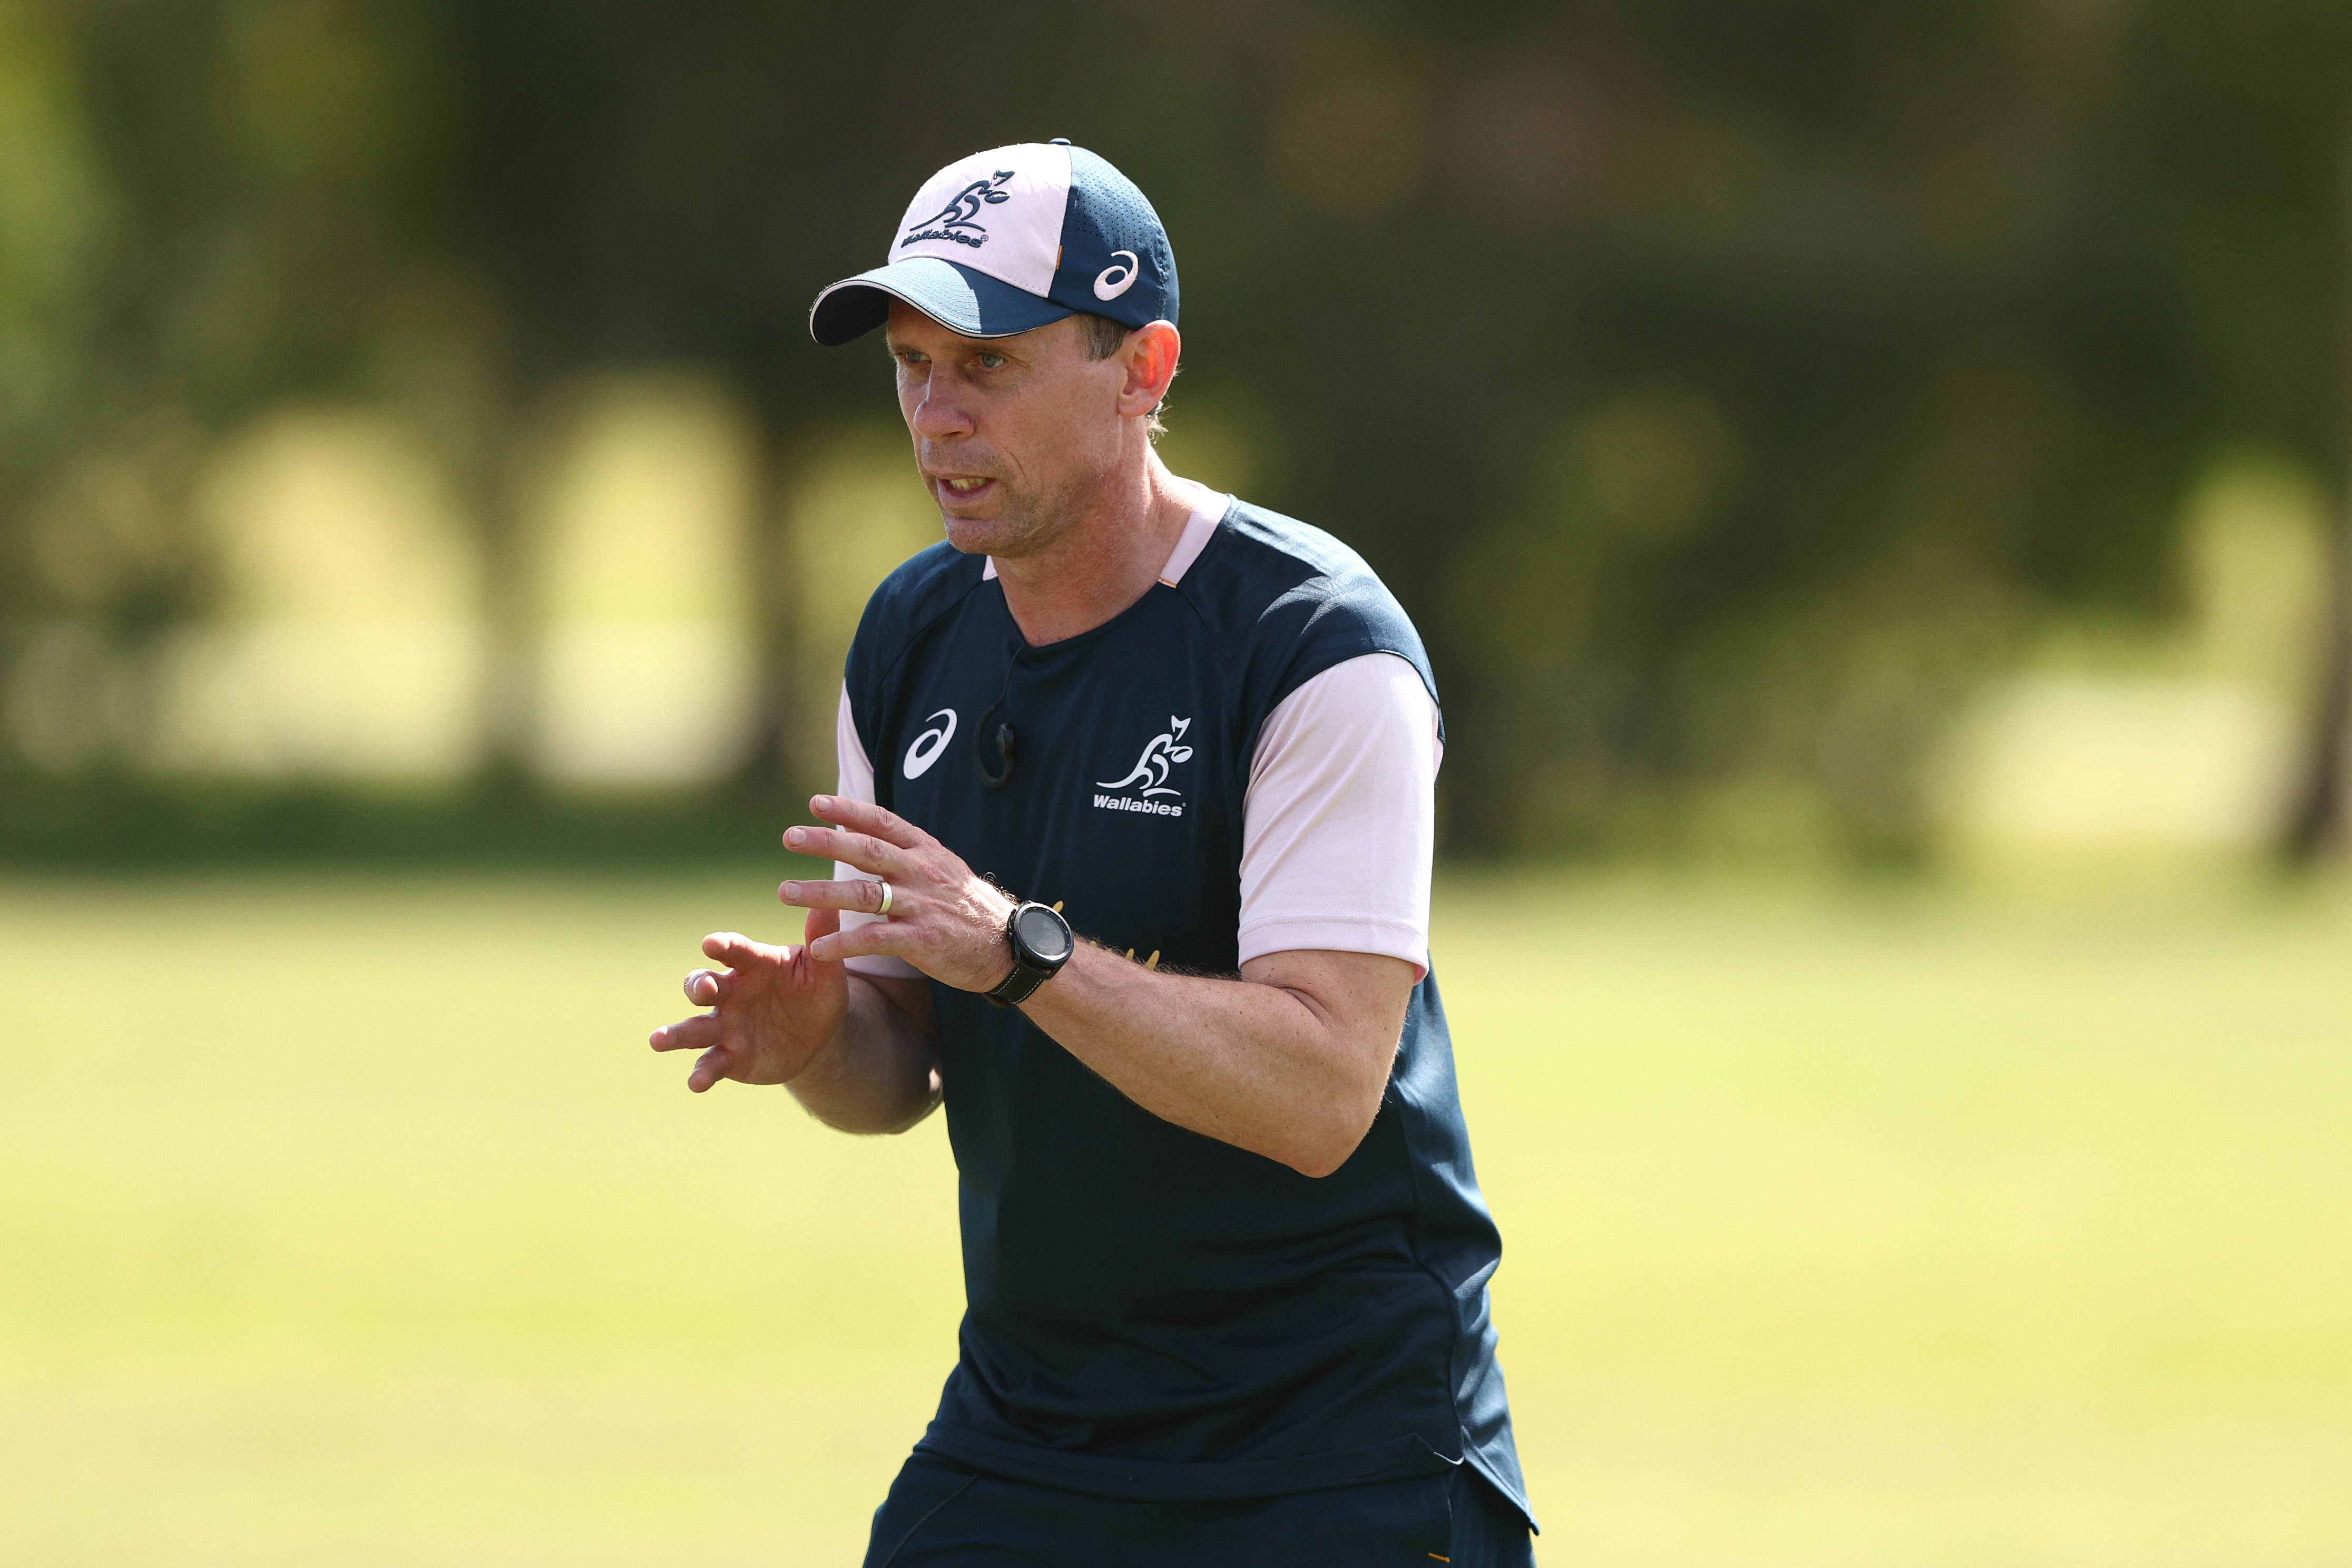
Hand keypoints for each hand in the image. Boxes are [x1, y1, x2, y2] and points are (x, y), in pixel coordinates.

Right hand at [648, 909, 850, 1091]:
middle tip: (702, 990)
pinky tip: (695, 1083)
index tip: (711, 944)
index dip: (722, 946)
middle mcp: (731, 993)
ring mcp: (726, 1026)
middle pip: (703, 984)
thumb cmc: (817, 992)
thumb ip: (820, 938)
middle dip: (698, 986)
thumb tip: (826, 904)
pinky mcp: (729, 1057)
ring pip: (694, 1027)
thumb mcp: (825, 968)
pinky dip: (701, 1073)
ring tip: (657, 1040)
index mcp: (753, 964)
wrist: (820, 1036)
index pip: (734, 950)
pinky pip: (710, 1064)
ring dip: (675, 1034)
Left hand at [779, 794, 1020, 993]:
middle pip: (868, 851)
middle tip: (789, 837)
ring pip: (864, 894)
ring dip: (821, 893)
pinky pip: (876, 939)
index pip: (884, 823)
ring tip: (786, 892)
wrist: (1009, 948)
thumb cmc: (969, 910)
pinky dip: (844, 943)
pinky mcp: (923, 940)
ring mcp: (923, 906)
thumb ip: (907, 853)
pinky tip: (819, 949)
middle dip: (826, 842)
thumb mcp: (944, 869)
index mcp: (927, 853)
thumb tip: (862, 830)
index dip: (849, 811)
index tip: (815, 803)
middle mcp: (923, 873)